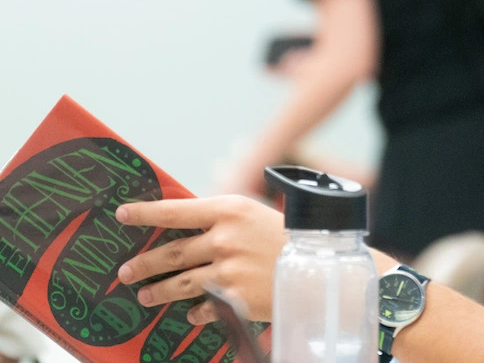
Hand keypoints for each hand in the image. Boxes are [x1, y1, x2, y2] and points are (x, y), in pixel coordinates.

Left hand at [116, 195, 284, 324]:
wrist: (319, 264)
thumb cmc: (288, 234)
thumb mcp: (255, 214)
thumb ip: (222, 220)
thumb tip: (191, 227)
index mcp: (229, 209)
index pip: (176, 211)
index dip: (146, 213)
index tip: (122, 214)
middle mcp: (223, 238)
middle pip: (172, 251)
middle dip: (145, 263)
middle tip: (125, 271)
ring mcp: (227, 270)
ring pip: (181, 283)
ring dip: (159, 291)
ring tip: (145, 296)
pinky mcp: (233, 299)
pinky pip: (203, 308)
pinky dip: (195, 312)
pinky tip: (189, 315)